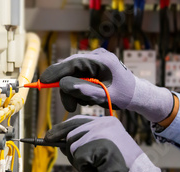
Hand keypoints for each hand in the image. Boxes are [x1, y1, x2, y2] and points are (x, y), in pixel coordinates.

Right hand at [40, 48, 173, 122]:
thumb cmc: (123, 95)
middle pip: (70, 69)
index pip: (73, 63)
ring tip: (85, 103)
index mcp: (102, 60)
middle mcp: (96, 56)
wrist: (135, 94)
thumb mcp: (104, 96)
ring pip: (72, 74)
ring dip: (73, 90)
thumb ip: (84, 90)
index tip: (43, 80)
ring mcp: (94, 60)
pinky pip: (77, 75)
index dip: (56, 72)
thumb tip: (63, 85)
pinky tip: (87, 96)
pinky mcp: (92, 66)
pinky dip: (77, 87)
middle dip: (66, 88)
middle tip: (70, 107)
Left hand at [44, 115, 179, 171]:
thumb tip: (58, 142)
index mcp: (106, 121)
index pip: (77, 121)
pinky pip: (78, 159)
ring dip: (80, 163)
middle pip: (71, 135)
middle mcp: (102, 123)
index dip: (61, 129)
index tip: (49, 136)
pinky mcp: (97, 146)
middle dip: (70, 151)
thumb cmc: (120, 164)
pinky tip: (98, 170)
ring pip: (72, 147)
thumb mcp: (103, 146)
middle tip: (81, 162)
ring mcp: (99, 133)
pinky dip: (85, 169)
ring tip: (97, 166)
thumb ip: (85, 140)